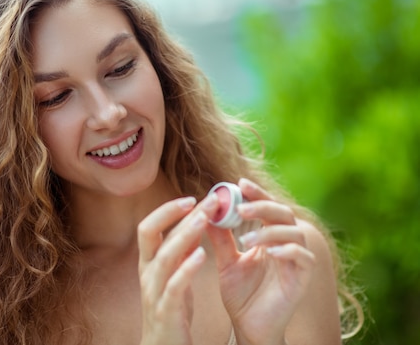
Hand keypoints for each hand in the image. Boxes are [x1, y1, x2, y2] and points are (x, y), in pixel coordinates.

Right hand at [137, 194, 218, 344]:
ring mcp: (154, 292)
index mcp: (148, 264)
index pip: (148, 227)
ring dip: (184, 235)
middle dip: (177, 214)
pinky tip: (202, 255)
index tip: (192, 198)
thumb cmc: (171, 311)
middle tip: (207, 200)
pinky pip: (174, 286)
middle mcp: (147, 273)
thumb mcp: (174, 277)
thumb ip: (180, 252)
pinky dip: (186, 269)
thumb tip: (193, 222)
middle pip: (151, 234)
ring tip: (204, 219)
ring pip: (163, 257)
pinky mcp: (165, 311)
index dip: (167, 211)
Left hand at [206, 178, 315, 344]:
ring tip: (245, 239)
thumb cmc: (240, 294)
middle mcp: (286, 244)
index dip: (257, 193)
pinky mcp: (303, 278)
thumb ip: (220, 237)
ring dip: (270, 230)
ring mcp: (296, 261)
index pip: (267, 207)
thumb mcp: (226, 261)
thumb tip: (207, 209)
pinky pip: (303, 257)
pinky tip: (269, 252)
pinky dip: (287, 250)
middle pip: (283, 213)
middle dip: (263, 206)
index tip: (239, 183)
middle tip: (241, 207)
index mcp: (269, 237)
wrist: (248, 327)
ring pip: (294, 232)